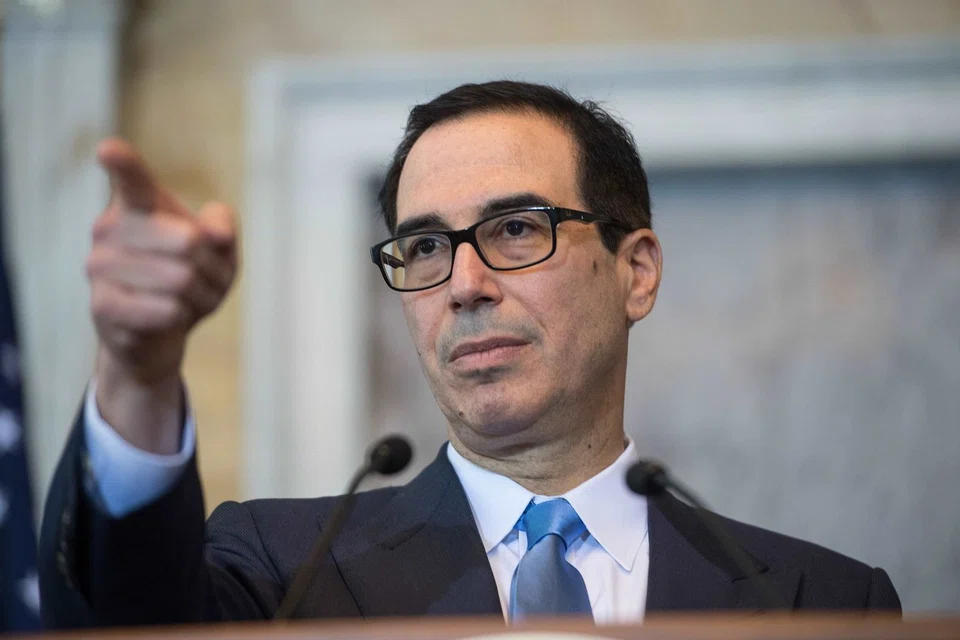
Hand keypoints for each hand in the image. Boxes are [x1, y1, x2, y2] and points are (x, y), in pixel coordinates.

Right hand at [87, 139, 237, 451]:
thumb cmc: (190, 275)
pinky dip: (183, 317)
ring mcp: (99, 265)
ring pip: (181, 279)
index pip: (130, 177)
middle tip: (206, 279)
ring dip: (202, 296)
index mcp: (136, 203)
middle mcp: (109, 227)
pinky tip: (170, 317)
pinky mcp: (102, 305)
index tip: (109, 150)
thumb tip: (217, 234)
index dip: (121, 162)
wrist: (158, 331)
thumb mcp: (219, 248)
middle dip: (213, 267)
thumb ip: (221, 226)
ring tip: (189, 299)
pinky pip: (167, 310)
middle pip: (188, 242)